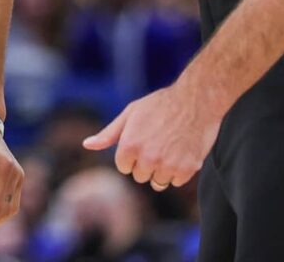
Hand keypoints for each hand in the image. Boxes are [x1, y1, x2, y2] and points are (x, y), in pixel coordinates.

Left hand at [82, 80, 220, 190]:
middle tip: (158, 142)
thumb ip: (109, 134)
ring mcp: (167, 165)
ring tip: (170, 147)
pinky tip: (182, 151)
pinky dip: (179, 171)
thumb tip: (86, 145)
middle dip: (146, 163)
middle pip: (140, 176)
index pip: (124, 167)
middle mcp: (147, 158)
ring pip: (158, 182)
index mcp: (129, 145)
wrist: (196, 100)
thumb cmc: (160, 104)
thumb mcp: (131, 113)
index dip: (133, 153)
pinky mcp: (187, 170)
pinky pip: (176, 181)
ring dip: (162, 169)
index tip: (143, 139)